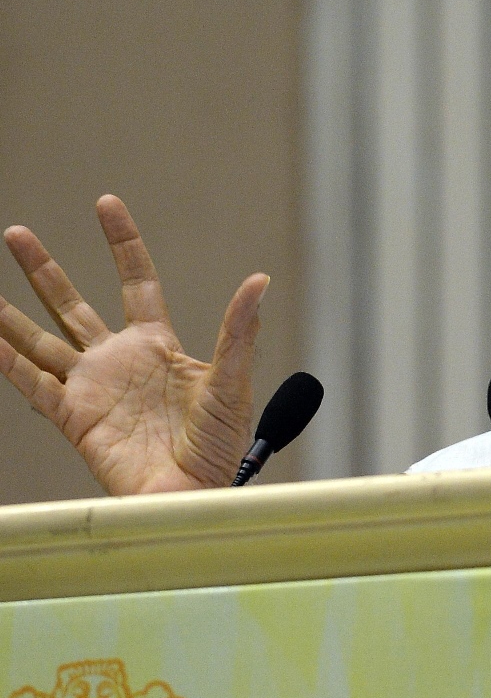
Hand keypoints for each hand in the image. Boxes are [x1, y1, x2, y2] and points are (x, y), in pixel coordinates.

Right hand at [0, 196, 266, 493]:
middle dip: (43, 269)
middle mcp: (118, 360)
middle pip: (72, 304)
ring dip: (11, 314)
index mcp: (157, 345)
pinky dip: (8, 362)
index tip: (106, 204)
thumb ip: (239, 331)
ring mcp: (91, 387)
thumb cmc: (218, 446)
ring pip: (41, 340)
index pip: (136, 281)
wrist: (195, 493)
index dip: (122, 243)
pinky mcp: (74, 418)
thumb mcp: (233, 382)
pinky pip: (33, 385)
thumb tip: (259, 281)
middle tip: (14, 233)